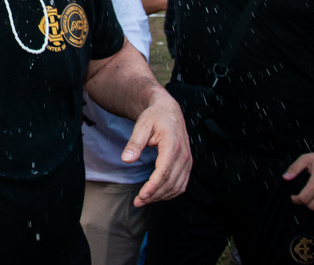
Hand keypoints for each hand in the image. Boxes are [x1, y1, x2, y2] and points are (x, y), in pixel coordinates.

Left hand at [124, 92, 191, 206]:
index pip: (164, 172)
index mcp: (173, 145)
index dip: (153, 187)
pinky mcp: (187, 165)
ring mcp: (188, 161)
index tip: (141, 196)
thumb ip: (134, 143)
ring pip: (177, 186)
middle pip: (170, 182)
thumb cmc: (154, 117)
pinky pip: (181, 184)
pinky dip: (170, 193)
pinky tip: (157, 195)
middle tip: (137, 202)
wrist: (168, 111)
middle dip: (154, 195)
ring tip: (144, 200)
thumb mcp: (141, 126)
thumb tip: (126, 159)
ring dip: (161, 196)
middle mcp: (184, 155)